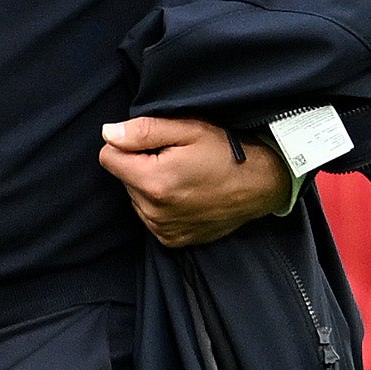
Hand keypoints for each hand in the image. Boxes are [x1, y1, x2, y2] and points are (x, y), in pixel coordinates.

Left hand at [100, 115, 294, 247]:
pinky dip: (161, 204)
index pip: (108, 157)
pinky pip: (150, 216)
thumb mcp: (189, 130)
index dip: (127, 144)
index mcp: (153, 182)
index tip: (154, 143)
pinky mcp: (172, 239)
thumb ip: (143, 131)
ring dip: (150, 185)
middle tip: (175, 158)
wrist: (262, 184)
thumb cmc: (229, 152)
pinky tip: (185, 194)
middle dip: (140, 165)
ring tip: (183, 176)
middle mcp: (153, 211)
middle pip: (123, 178)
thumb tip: (107, 133)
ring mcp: (163, 229)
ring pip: (135, 197)